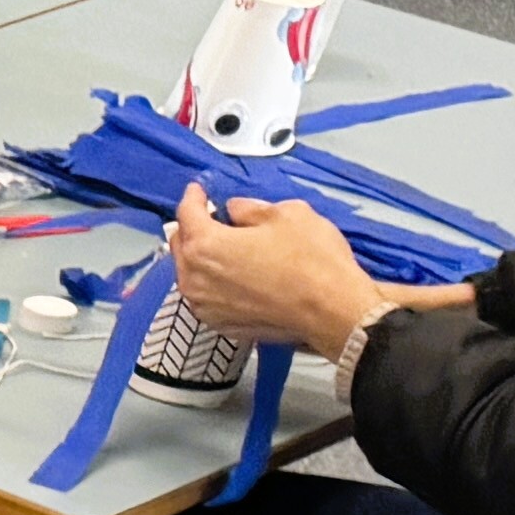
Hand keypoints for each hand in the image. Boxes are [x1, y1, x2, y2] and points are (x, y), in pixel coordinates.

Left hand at [165, 184, 386, 364]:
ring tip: (222, 245)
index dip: (193, 197)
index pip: (187, 214)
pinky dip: (212, 281)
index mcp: (205, 246)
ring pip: (190, 273)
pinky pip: (205, 296)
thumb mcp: (287, 214)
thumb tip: (235, 210)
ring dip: (200, 257)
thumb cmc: (312, 259)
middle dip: (193, 227)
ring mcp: (204, 306)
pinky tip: (232, 274)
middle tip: (211, 217)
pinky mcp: (219, 324)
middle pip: (182, 245)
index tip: (198, 190)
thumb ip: (251, 208)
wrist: (332, 310)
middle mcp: (194, 279)